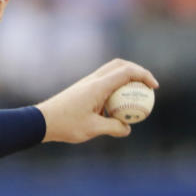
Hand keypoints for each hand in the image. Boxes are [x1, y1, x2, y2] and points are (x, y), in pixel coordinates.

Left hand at [36, 59, 158, 143]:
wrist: (42, 121)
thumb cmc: (65, 125)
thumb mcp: (92, 129)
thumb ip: (113, 127)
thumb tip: (127, 128)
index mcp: (98, 86)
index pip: (126, 72)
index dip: (144, 76)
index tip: (154, 88)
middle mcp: (93, 80)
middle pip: (120, 65)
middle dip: (137, 72)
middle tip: (147, 86)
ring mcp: (87, 83)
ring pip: (111, 72)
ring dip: (125, 78)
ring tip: (135, 96)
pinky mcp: (83, 89)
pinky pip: (104, 83)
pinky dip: (115, 88)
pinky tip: (116, 105)